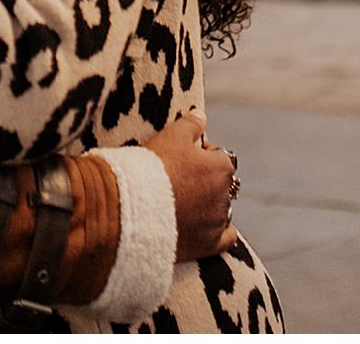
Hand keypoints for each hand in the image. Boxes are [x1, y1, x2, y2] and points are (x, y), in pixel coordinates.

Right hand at [143, 111, 238, 260]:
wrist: (133, 208)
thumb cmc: (152, 167)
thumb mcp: (171, 135)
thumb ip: (191, 124)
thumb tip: (201, 115)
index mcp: (222, 167)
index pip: (220, 156)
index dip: (202, 155)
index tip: (181, 157)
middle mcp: (226, 195)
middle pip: (221, 184)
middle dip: (206, 181)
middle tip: (178, 179)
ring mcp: (218, 222)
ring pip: (221, 210)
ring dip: (208, 205)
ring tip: (181, 203)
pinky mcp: (209, 245)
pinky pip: (226, 238)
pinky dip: (220, 232)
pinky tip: (208, 227)